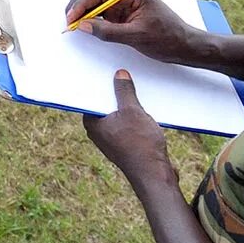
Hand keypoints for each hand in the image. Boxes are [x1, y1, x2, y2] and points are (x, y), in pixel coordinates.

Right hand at [64, 0, 205, 66]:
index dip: (81, 4)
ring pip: (93, 1)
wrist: (185, 45)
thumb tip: (83, 26)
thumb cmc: (167, 38)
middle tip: (69, 22)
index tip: (72, 18)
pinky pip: (100, 12)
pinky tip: (84, 26)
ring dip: (82, 11)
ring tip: (73, 25)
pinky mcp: (121, 13)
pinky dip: (89, 18)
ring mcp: (122, 3)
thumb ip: (108, 31)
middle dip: (78, 5)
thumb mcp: (136, 36)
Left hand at [84, 70, 176, 191]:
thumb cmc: (140, 144)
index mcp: (92, 123)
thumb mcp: (132, 111)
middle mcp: (98, 132)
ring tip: (133, 85)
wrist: (154, 174)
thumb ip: (124, 91)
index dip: (96, 82)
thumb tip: (119, 75)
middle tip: (119, 71)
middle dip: (112, 90)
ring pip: (116, 114)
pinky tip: (143, 105)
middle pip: (103, 104)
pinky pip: (126, 123)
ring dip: (125, 102)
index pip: (89, 97)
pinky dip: (132, 114)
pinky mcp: (125, 144)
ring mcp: (111, 139)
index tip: (101, 68)